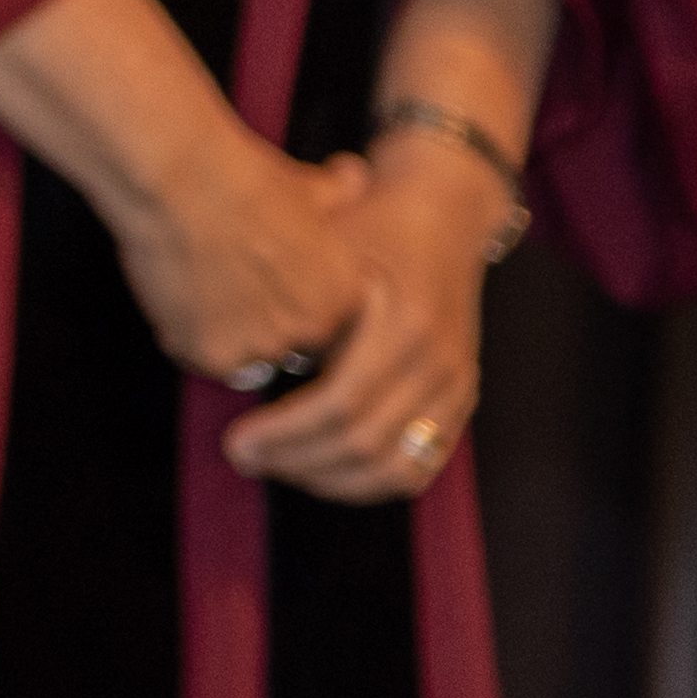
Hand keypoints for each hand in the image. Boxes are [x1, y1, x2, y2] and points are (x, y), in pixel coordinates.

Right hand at [107, 119, 365, 387]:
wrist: (181, 175)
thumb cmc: (243, 174)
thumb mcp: (305, 183)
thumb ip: (336, 193)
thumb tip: (352, 176)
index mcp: (344, 293)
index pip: (322, 321)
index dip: (289, 300)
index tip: (262, 274)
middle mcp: (311, 328)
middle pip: (283, 344)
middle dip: (257, 322)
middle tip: (224, 278)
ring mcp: (261, 345)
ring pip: (239, 355)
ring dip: (220, 332)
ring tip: (195, 282)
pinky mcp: (211, 354)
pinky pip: (196, 356)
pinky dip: (181, 332)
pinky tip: (173, 291)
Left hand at [222, 129, 496, 502]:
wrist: (442, 215)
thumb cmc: (368, 228)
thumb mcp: (326, 254)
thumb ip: (295, 313)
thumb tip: (237, 365)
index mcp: (404, 325)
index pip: (340, 406)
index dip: (284, 433)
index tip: (236, 440)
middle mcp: (438, 362)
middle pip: (365, 445)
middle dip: (297, 461)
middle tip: (243, 456)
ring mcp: (456, 385)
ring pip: (395, 469)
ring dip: (329, 480)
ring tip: (277, 466)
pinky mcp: (460, 400)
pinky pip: (418, 466)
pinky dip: (367, 482)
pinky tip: (320, 471)